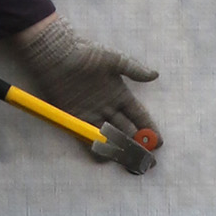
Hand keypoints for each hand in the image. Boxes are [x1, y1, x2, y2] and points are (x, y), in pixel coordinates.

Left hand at [9, 13, 161, 168]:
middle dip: (138, 146)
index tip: (159, 142)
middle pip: (127, 130)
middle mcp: (108, 107)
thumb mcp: (113, 59)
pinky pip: (88, 138)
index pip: (138, 116)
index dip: (149, 129)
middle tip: (149, 161)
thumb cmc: (86, 53)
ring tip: (131, 162)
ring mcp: (92, 114)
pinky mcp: (76, 118)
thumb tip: (155, 75)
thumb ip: (133, 69)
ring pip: (110, 137)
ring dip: (121, 150)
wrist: (57, 54)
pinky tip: (106, 156)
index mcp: (119, 93)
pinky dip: (97, 148)